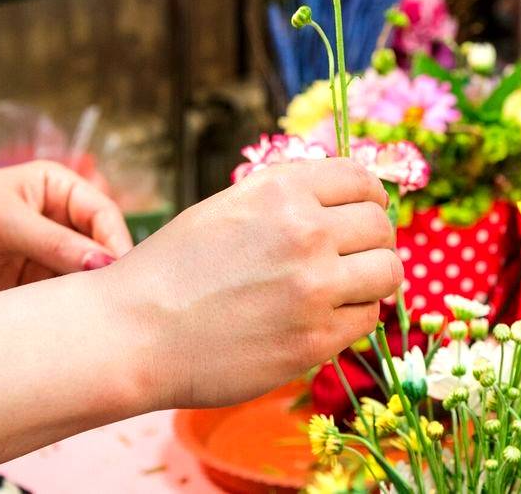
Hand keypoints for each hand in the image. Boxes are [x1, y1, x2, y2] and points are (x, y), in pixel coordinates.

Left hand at [0, 161, 133, 303]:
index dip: (115, 240)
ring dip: (89, 292)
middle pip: (101, 248)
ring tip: (95, 312)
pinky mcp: (35, 285)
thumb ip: (55, 243)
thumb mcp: (4, 221)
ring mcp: (51, 255)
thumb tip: (103, 263)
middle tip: (116, 296)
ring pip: (85, 276)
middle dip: (108, 270)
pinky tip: (74, 320)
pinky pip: (63, 297)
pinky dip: (69, 309)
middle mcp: (61, 222)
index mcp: (59, 190)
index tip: (117, 268)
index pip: (103, 214)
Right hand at [101, 159, 400, 408]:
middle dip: (372, 242)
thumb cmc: (175, 269)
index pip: (364, 181)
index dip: (369, 199)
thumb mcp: (232, 207)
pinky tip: (320, 319)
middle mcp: (305, 231)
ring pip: (387, 273)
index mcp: (282, 190)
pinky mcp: (314, 339)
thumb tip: (354, 200)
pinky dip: (352, 318)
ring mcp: (313, 287)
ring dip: (372, 280)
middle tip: (351, 259)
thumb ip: (291, 198)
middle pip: (382, 228)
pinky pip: (366, 319)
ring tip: (344, 290)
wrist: (132, 333)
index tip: (363, 215)